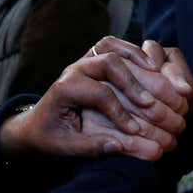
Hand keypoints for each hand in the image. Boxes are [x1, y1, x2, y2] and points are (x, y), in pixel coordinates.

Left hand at [0, 38, 192, 160]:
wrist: (36, 123)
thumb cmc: (50, 136)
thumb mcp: (64, 147)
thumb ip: (90, 147)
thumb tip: (118, 146)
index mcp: (65, 89)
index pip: (99, 94)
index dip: (120, 112)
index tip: (134, 131)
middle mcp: (74, 69)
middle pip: (108, 63)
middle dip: (132, 83)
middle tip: (150, 104)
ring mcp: (84, 61)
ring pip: (112, 48)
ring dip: (136, 59)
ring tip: (156, 75)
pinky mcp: (93, 59)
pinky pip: (114, 45)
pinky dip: (132, 51)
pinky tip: (151, 65)